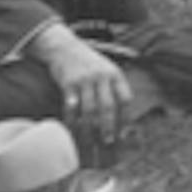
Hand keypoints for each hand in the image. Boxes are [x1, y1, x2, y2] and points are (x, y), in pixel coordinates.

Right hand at [32, 23, 135, 142]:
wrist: (66, 48)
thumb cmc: (89, 64)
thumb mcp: (107, 70)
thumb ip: (114, 89)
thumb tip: (120, 114)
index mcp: (116, 74)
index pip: (125, 99)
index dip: (126, 117)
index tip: (123, 134)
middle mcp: (102, 76)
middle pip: (108, 106)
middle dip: (108, 126)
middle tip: (107, 143)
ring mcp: (85, 80)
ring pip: (89, 109)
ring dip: (90, 128)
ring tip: (90, 142)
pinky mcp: (68, 83)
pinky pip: (71, 106)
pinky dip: (72, 121)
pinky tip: (72, 131)